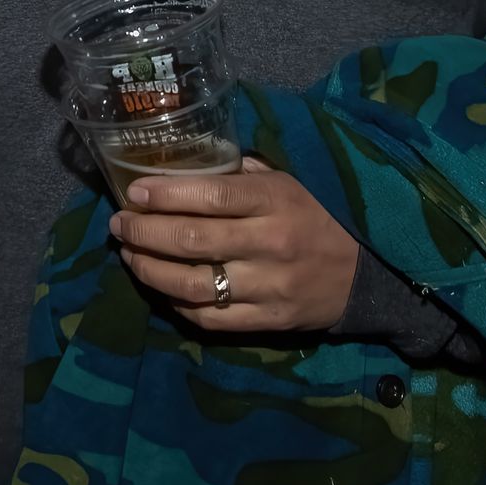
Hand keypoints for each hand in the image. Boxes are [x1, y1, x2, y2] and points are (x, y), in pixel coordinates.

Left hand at [111, 156, 359, 334]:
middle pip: (191, 240)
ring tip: (130, 256)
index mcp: (275, 200)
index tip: (133, 192)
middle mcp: (270, 243)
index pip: (211, 196)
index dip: (165, 195)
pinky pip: (210, 318)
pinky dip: (176, 304)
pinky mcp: (268, 322)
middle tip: (119, 225)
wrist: (366, 275)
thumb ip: (241, 173)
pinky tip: (161, 287)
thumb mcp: (288, 181)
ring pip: (192, 284)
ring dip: (150, 270)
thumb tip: (185, 163)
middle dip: (144, 232)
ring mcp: (268, 287)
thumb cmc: (316, 217)